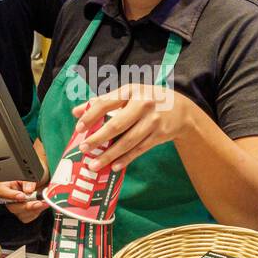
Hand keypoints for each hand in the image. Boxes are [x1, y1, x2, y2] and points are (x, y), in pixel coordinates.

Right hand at [0, 179, 48, 222]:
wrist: (40, 182)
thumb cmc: (32, 178)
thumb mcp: (30, 175)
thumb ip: (28, 182)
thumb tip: (28, 190)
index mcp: (6, 185)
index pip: (2, 191)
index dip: (11, 195)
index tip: (22, 196)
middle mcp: (9, 197)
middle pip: (12, 206)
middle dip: (26, 206)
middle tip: (38, 203)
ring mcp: (15, 206)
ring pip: (20, 214)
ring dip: (34, 210)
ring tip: (44, 203)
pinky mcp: (22, 213)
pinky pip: (27, 217)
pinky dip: (36, 212)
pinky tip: (42, 206)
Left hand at [72, 84, 194, 172]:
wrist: (180, 109)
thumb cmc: (147, 100)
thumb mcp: (128, 94)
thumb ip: (103, 101)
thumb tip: (76, 111)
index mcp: (131, 91)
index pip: (106, 103)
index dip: (90, 116)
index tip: (78, 128)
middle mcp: (143, 104)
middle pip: (117, 125)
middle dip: (98, 139)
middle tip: (83, 148)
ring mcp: (153, 121)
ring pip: (127, 141)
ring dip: (109, 155)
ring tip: (93, 164)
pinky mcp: (159, 135)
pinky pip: (139, 150)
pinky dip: (126, 159)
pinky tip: (114, 167)